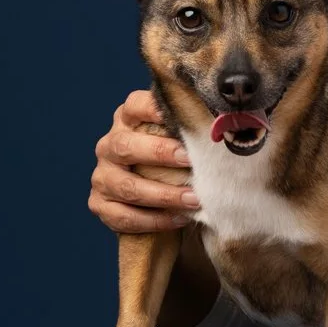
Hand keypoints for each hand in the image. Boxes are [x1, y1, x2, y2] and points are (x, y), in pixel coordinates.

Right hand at [88, 89, 200, 233]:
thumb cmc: (172, 163)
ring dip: (163, 194)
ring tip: (194, 199)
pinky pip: (124, 215)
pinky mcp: (101, 205)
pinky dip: (154, 220)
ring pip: (127, 186)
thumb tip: (227, 124)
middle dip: (159, 153)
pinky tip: (179, 218)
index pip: (134, 106)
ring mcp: (103, 176)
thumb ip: (189, 132)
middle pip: (125, 145)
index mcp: (127, 121)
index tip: (177, 115)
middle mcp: (110, 146)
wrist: (157, 201)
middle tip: (190, 160)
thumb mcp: (177, 142)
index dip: (153, 108)